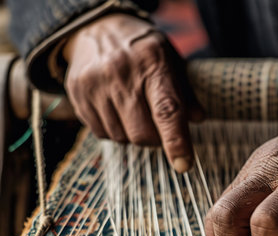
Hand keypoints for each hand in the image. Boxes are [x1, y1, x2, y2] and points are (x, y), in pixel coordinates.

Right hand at [63, 13, 203, 171]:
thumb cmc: (143, 51)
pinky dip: (113, 130)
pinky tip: (115, 109)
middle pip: (142, 134)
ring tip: (132, 109)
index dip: (176, 142)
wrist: (97, 27)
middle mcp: (121, 72)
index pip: (166, 111)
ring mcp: (95, 83)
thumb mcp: (171, 61)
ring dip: (132, 134)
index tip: (183, 165)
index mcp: (153, 62)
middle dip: (154, 139)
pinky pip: (102, 133)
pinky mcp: (77, 94)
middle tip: (156, 123)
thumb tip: (198, 119)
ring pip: (122, 138)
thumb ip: (186, 93)